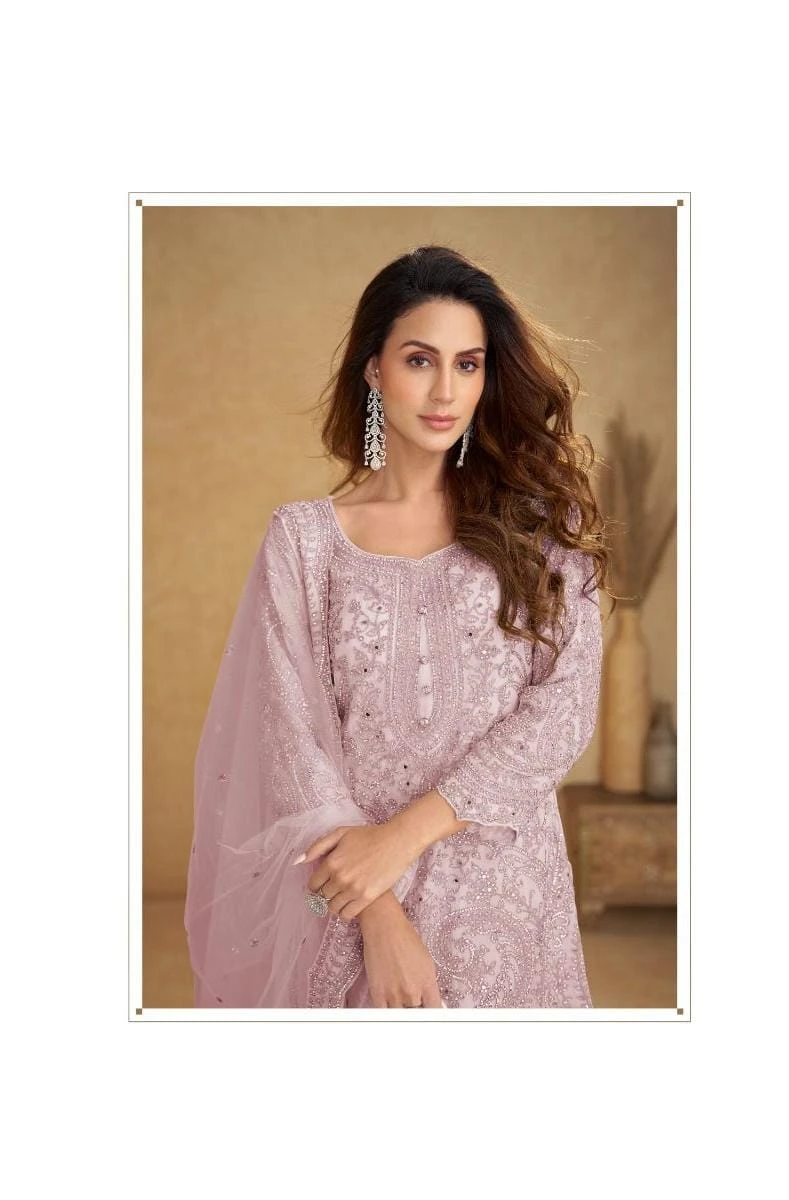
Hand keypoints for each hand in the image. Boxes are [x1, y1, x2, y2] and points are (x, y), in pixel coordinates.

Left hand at [297, 822, 416, 920]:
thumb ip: (318, 846)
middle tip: (332, 892)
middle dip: (325, 895)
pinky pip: (347, 914)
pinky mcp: (367, 898)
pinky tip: (349, 905)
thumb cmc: (370, 835)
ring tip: (341, 899)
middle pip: (323, 897)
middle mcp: (339, 878)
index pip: (313, 884)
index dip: (315, 887)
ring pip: (333, 908)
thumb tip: (298, 861)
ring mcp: (353, 889)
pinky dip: (345, 913)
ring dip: (334, 905)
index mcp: (331, 862)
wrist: (397, 842)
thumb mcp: (341, 833)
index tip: (320, 886)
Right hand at [359, 894, 442, 1007]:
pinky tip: (388, 1007)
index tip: (429, 1015)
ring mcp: (394, 994)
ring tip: (399, 997)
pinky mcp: (377, 993)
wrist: (385, 928)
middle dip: (416, 1009)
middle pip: (417, 1015)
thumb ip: (430, 985)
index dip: (432, 1014)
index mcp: (428, 983)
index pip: (434, 1011)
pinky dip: (387, 1012)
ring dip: (401, 1009)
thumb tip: (432, 1003)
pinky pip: (383, 1014)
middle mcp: (412, 991)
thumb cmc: (407, 940)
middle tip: (412, 1001)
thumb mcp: (427, 963)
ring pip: (400, 1016)